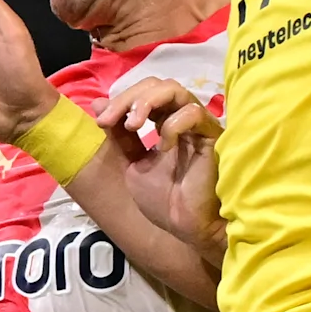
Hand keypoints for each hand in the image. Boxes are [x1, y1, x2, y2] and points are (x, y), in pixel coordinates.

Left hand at [96, 75, 220, 255]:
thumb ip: (119, 136)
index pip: (143, 93)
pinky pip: (192, 113)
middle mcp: (182, 119)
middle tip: (109, 120)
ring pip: (175, 90)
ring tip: (132, 125)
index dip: (120, 100)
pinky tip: (163, 148)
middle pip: (158, 85)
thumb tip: (98, 103)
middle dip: (128, 98)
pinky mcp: (212, 136)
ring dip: (146, 102)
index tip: (101, 121)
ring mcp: (198, 125)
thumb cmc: (165, 199)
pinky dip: (171, 125)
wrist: (185, 226)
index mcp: (165, 123)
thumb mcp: (132, 164)